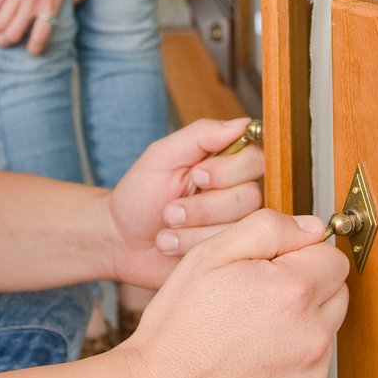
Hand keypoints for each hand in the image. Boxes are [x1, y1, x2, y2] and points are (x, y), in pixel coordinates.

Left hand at [106, 116, 264, 289]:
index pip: (256, 158)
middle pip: (251, 195)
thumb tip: (243, 123)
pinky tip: (171, 244)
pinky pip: (227, 251)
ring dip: (193, 228)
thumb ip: (201, 135)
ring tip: (166, 227)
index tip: (196, 175)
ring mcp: (236, 226)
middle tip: (170, 209)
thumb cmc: (140, 194)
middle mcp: (238, 192)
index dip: (228, 170)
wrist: (121, 241)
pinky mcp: (227, 253)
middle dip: (204, 206)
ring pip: (240, 227)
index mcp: (227, 162)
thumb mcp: (162, 156)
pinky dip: (191, 247)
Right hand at [117, 209, 349, 377]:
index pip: (333, 260)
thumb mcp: (210, 256)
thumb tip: (311, 227)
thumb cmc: (178, 328)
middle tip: (258, 303)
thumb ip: (268, 229)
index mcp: (294, 291)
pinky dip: (291, 371)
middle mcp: (313, 336)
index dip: (302, 258)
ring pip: (324, 337)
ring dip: (300, 332)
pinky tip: (253, 370)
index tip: (274, 270)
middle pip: (335, 297)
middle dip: (306, 292)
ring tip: (250, 339)